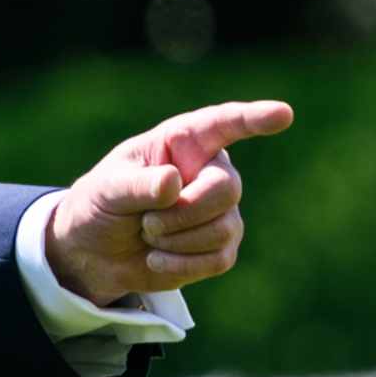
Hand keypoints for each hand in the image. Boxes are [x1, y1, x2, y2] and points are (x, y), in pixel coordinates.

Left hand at [45, 100, 293, 306]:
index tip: (282, 114)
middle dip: (184, 211)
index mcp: (181, 142)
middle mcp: (209, 171)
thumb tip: (174, 181)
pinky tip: (156, 257)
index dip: (253, 119)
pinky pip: (218, 258)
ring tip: (148, 234)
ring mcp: (220, 210)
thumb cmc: (100, 205)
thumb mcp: (105, 189)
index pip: (222, 124)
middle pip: (227, 189)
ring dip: (175, 239)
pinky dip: (181, 263)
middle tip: (146, 221)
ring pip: (223, 227)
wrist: (94, 252)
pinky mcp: (220, 247)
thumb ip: (137, 185)